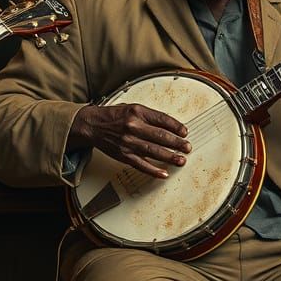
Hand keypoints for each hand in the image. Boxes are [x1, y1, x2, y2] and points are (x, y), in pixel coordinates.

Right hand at [68, 103, 190, 178]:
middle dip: (177, 143)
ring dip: (170, 157)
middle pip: (160, 136)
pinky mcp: (123, 155)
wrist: (92, 125)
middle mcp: (133, 127)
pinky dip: (153, 170)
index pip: (162, 120)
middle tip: (187, 147)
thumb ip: (149, 116)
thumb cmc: (113, 116)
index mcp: (137, 112)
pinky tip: (163, 173)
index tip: (184, 132)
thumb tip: (169, 126)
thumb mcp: (131, 108)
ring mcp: (128, 142)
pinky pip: (141, 164)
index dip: (176, 127)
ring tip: (181, 160)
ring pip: (154, 152)